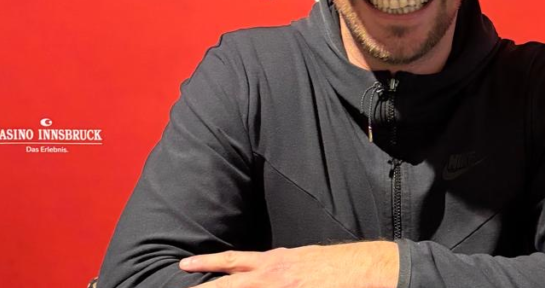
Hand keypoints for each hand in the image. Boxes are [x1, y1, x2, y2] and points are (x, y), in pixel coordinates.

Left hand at [179, 241, 399, 287]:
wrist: (364, 270)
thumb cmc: (336, 266)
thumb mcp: (302, 259)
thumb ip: (281, 265)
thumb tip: (264, 270)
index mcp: (275, 262)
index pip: (232, 262)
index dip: (208, 264)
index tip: (185, 265)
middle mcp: (272, 275)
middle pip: (228, 282)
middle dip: (203, 287)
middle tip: (180, 287)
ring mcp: (281, 286)